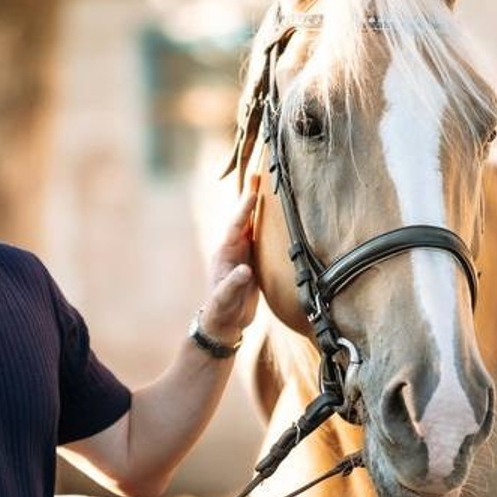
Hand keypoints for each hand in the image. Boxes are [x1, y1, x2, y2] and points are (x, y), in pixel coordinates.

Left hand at [198, 184, 258, 345]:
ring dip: (258, 205)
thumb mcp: (226, 298)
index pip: (236, 227)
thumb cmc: (222, 310)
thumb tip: (245, 270)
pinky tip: (274, 213)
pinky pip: (260, 236)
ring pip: (252, 224)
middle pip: (243, 218)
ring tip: (265, 185)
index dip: (244, 211)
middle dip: (249, 197)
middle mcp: (233, 249)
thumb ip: (234, 284)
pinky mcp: (252, 260)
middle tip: (256, 175)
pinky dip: (266, 222)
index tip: (253, 194)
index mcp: (225, 254)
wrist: (226, 321)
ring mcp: (243, 253)